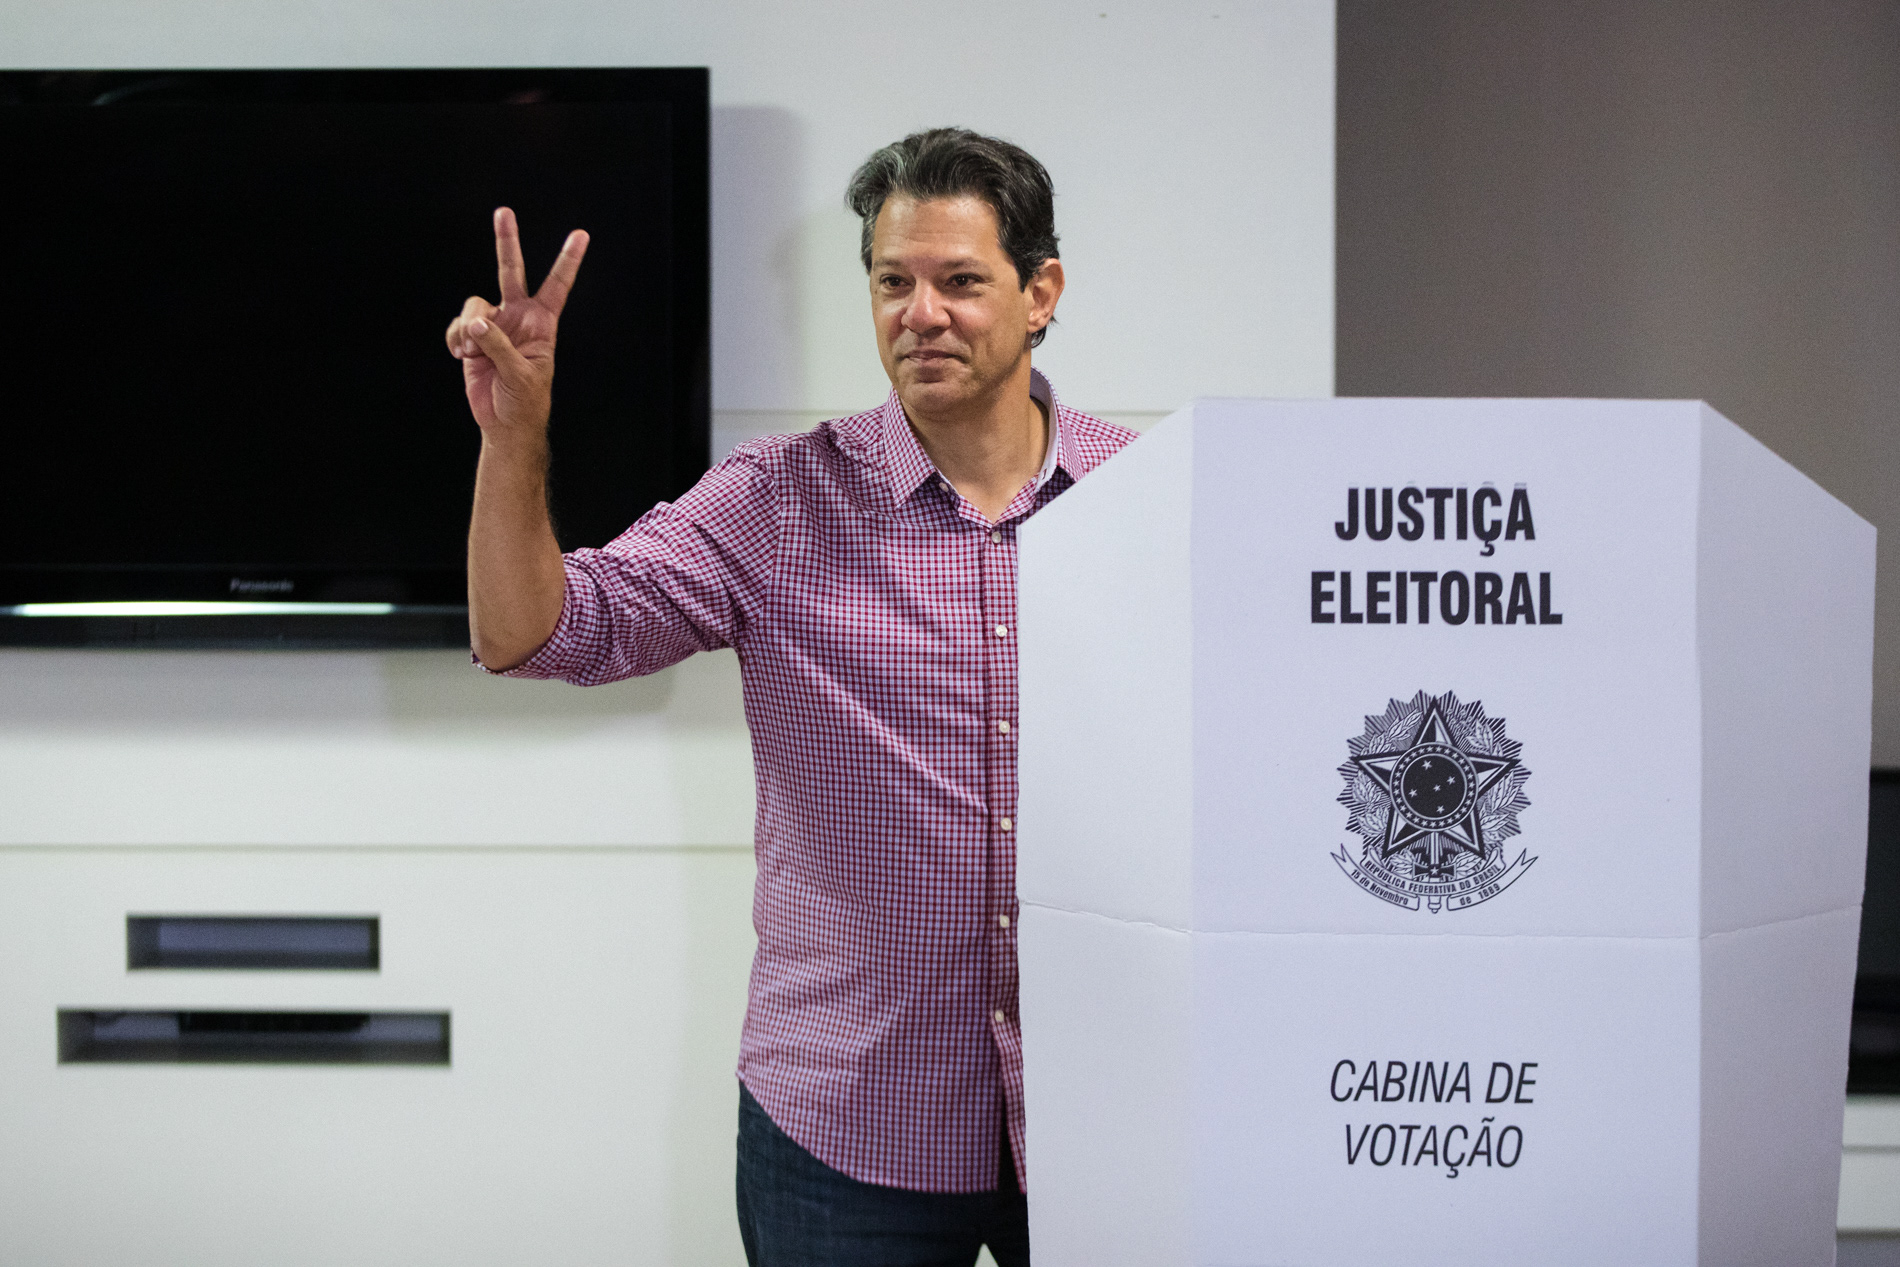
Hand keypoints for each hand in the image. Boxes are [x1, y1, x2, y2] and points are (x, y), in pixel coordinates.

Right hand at [447, 207, 588, 441]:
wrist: (503, 422)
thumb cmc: (524, 401)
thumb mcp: (520, 375)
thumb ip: (499, 345)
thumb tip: (476, 322)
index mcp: (542, 324)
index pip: (557, 286)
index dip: (568, 261)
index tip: (581, 234)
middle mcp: (518, 317)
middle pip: (511, 272)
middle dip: (507, 242)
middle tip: (504, 211)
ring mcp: (494, 325)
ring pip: (474, 305)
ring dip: (468, 328)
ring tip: (472, 352)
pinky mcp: (471, 337)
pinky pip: (457, 325)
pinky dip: (455, 338)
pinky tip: (461, 355)